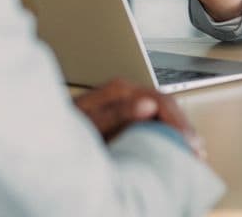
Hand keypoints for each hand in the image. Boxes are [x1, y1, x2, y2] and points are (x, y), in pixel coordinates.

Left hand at [73, 78, 206, 158]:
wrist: (45, 136)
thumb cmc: (62, 131)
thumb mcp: (90, 122)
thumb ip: (118, 112)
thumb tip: (148, 104)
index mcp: (121, 90)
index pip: (162, 101)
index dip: (178, 122)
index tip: (187, 142)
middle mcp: (126, 93)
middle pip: (167, 106)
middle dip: (184, 128)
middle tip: (197, 152)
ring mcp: (127, 103)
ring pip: (163, 114)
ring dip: (178, 132)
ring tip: (191, 152)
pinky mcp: (126, 116)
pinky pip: (154, 121)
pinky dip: (168, 135)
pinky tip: (176, 147)